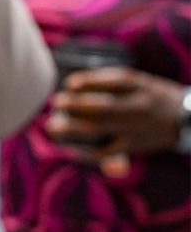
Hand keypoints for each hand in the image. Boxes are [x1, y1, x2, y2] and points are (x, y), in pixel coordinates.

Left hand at [47, 67, 185, 176]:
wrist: (187, 119)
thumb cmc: (154, 97)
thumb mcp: (142, 82)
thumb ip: (111, 81)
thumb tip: (72, 84)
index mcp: (141, 86)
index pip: (114, 81)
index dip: (89, 82)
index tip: (69, 83)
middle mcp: (139, 106)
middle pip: (103, 106)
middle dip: (75, 105)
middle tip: (57, 102)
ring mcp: (136, 127)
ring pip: (100, 129)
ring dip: (72, 128)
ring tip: (53, 126)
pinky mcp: (134, 146)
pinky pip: (106, 150)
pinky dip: (86, 149)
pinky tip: (70, 146)